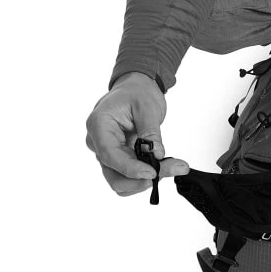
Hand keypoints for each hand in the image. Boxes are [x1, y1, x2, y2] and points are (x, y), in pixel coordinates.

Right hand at [85, 72, 189, 196]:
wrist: (136, 90)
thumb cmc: (137, 93)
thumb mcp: (147, 107)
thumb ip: (151, 132)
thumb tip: (157, 155)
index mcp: (99, 125)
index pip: (110, 155)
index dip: (130, 169)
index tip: (152, 173)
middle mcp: (98, 143)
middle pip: (113, 174)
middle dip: (141, 179)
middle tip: (172, 169)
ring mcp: (107, 154)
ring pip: (121, 181)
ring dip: (145, 181)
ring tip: (172, 166)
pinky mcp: (118, 160)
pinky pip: (128, 177)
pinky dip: (145, 177)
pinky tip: (163, 167)